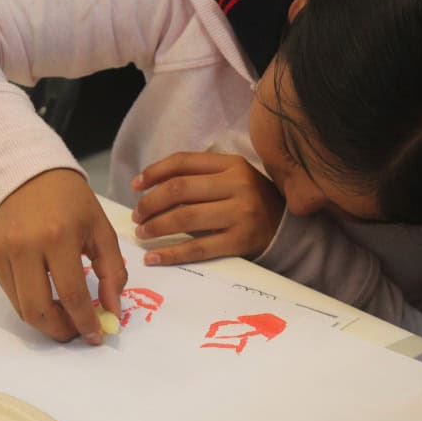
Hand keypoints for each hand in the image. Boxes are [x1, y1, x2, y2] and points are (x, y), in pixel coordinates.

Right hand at [0, 168, 126, 341]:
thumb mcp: (101, 230)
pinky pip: (11, 294)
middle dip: (61, 331)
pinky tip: (48, 298)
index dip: (85, 322)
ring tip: (66, 317)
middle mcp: (25, 246)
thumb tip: (113, 311)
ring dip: (46, 322)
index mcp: (58, 236)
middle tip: (78, 332)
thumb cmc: (71, 201)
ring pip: (21, 308)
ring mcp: (3, 253)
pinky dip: (31, 304)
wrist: (28, 172)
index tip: (97, 336)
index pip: (71, 294)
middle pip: (38, 310)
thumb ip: (113, 272)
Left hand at [130, 152, 284, 264]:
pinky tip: (154, 258)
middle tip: (137, 215)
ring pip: (185, 218)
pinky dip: (171, 254)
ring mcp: (240, 213)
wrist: (286, 229)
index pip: (183, 162)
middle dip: (150, 203)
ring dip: (155, 227)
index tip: (135, 186)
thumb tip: (150, 187)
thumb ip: (200, 177)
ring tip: (142, 233)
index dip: (153, 172)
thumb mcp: (232, 178)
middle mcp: (237, 185)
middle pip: (179, 190)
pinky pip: (198, 248)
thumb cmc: (250, 201)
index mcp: (231, 164)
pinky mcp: (240, 241)